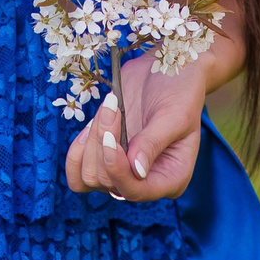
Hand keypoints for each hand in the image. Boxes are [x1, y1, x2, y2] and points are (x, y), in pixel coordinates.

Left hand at [65, 51, 207, 202]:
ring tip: (108, 109)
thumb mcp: (175, 115)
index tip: (109, 138)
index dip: (117, 170)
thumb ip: (154, 143)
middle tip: (114, 106)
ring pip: (89, 176)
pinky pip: (78, 169)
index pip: (136, 191)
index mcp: (170, 179)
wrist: (168, 68)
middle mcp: (145, 181)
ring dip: (91, 142)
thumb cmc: (181, 91)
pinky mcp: (104, 157)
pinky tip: (92, 124)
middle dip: (103, 144)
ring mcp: (122, 170)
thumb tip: (137, 171)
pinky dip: (78, 150)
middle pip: (107, 182)